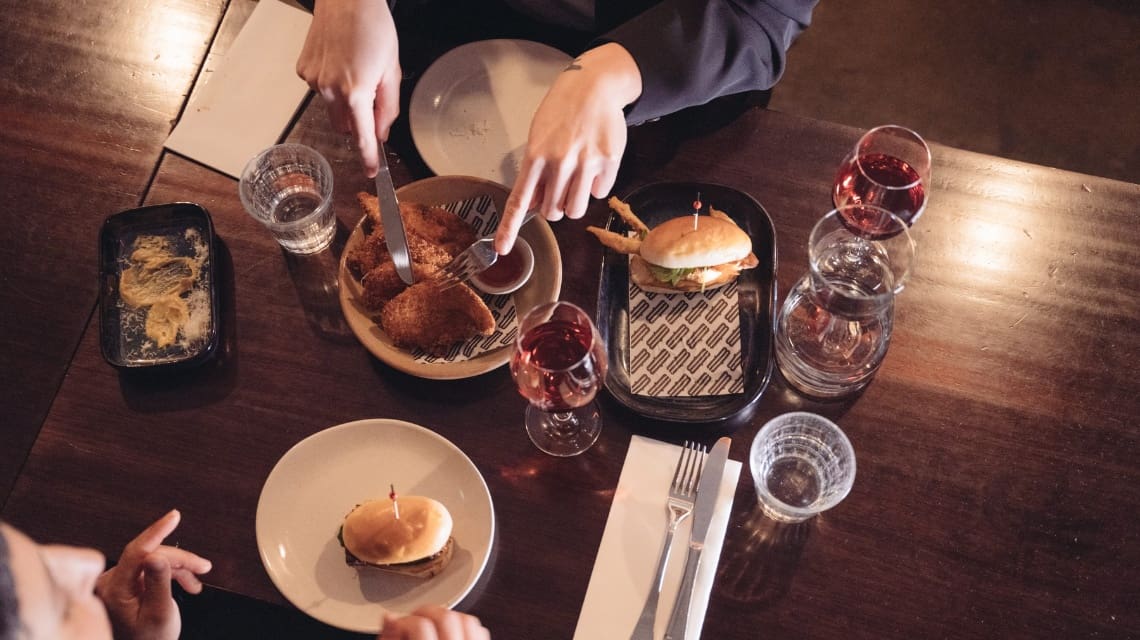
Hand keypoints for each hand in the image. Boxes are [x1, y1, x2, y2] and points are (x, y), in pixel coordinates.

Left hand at [95, 510, 211, 639]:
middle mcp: (113, 582)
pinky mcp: (127, 584)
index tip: (174, 517)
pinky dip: (172, 573)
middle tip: (202, 567)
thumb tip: (157, 555)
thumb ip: (158, 583)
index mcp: (116, 590)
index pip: (137, 551)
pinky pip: (152, 568)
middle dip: (179, 560)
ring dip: (179, 567)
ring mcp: (119, 582)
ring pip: (155, 560)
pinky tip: (186, 582)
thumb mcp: (160, 613)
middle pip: (151, 555)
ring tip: (196, 580)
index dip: (157, 531)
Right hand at [296, 0, 401, 176]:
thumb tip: (382, 132)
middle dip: (359, 119)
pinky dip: (332, 85)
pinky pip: (320, 90)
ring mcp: (313, 80)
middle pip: (346, 125)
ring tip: (355, 70)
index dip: (368, 157)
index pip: (362, 137)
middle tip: (371, 93)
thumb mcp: (392, 70)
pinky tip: (340, 62)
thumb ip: (388, 107)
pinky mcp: (303, 70)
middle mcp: (330, 90)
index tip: (372, 172)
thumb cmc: (373, 26)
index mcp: (355, 92)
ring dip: (345, 101)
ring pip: (332, 108)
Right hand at [378, 605, 490, 639]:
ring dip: (449, 617)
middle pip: (447, 619)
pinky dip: (466, 627)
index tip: (397, 624)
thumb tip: (389, 617)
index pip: (421, 628)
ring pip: (469, 622)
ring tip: (431, 626)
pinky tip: (451, 633)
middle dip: (426, 613)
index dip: (405, 621)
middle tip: (412, 621)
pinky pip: (481, 634)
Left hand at [494, 43, 641, 253]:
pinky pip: (601, 192)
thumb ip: (535, 172)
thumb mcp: (538, 137)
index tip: (502, 248)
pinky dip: (597, 185)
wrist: (593, 87)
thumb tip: (533, 205)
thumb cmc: (562, 112)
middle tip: (559, 189)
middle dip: (555, 207)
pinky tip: (595, 164)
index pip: (519, 199)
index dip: (510, 227)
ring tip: (576, 182)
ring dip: (574, 203)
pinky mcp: (608, 161)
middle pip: (553, 212)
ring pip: (576, 209)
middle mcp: (559, 162)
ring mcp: (585, 162)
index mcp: (535, 156)